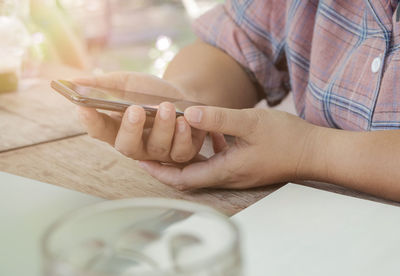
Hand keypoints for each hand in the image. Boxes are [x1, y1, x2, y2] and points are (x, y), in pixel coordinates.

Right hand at [76, 72, 206, 162]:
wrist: (180, 94)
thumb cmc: (148, 91)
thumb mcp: (126, 82)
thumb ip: (103, 84)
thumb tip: (74, 82)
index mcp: (116, 128)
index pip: (98, 130)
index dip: (89, 120)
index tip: (83, 106)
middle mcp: (135, 144)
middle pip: (126, 146)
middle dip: (130, 129)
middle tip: (134, 109)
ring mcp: (158, 151)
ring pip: (156, 148)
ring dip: (162, 127)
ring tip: (166, 106)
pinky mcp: (180, 152)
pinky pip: (181, 152)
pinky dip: (183, 136)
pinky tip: (184, 119)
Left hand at [138, 106, 316, 189]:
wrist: (315, 151)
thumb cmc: (287, 139)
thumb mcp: (250, 122)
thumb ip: (218, 119)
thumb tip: (188, 114)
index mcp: (226, 170)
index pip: (183, 179)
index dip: (160, 172)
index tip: (141, 161)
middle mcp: (228, 176)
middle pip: (189, 177)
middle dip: (167, 165)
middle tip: (149, 150)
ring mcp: (237, 173)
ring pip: (203, 168)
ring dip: (185, 156)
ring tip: (171, 138)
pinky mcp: (245, 166)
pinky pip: (218, 161)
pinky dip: (207, 149)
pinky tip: (209, 132)